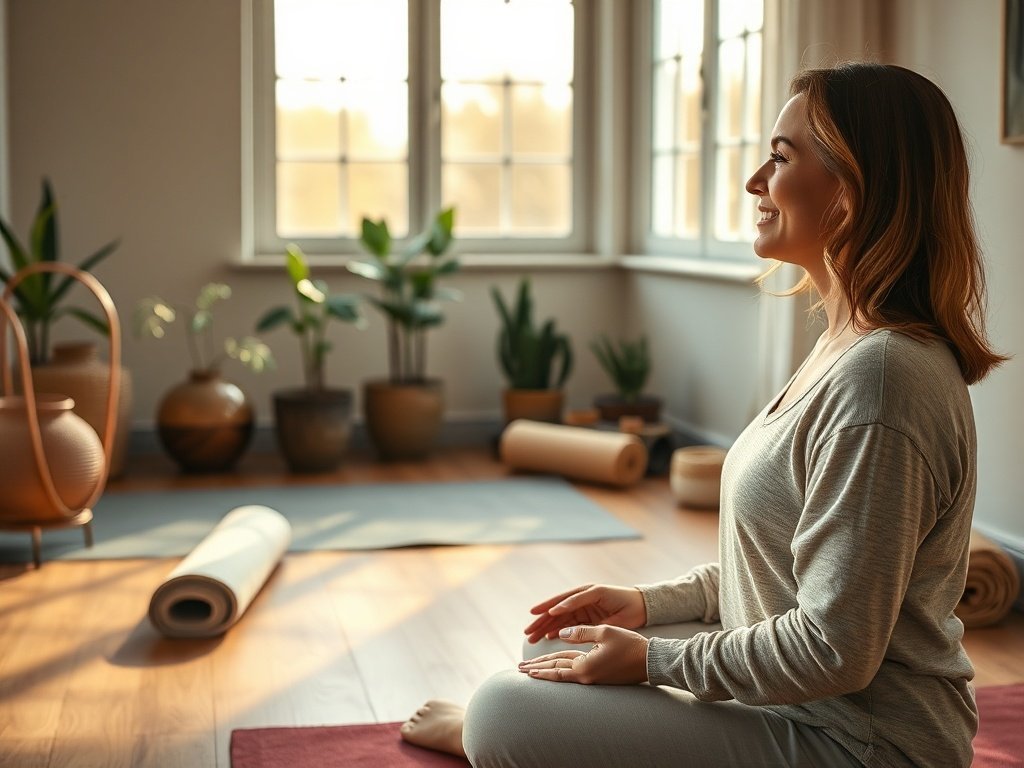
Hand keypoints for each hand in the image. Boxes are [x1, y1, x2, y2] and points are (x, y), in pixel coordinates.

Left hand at [518, 624, 648, 684]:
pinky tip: (559, 666)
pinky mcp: (600, 677)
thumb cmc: (629, 645)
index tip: (521, 668)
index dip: (537, 666)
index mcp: (584, 667)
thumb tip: (561, 633)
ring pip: (565, 672)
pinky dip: (564, 668)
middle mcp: (586, 676)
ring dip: (548, 670)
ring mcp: (593, 679)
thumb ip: (580, 632)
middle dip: (538, 669)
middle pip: (556, 671)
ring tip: (533, 669)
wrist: (650, 661)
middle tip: (520, 670)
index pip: (554, 667)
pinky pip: (576, 671)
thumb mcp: (604, 632)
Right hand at [524, 584, 646, 643]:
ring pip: (558, 618)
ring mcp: (582, 608)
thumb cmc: (626, 604)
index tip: (542, 613)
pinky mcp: (584, 617)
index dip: (554, 607)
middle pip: (557, 610)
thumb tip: (566, 616)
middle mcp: (581, 598)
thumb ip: (587, 610)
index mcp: (588, 592)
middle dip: (542, 620)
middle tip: (528, 629)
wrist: (640, 607)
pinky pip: (566, 624)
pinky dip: (556, 630)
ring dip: (544, 627)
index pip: (567, 600)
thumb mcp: (605, 602)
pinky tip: (546, 637)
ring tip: (531, 636)